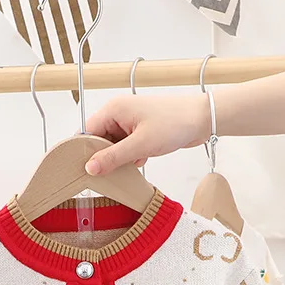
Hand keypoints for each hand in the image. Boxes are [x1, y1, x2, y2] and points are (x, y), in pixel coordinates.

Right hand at [85, 93, 211, 176]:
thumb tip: (90, 168)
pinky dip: (130, 157)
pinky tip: (140, 160)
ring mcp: (130, 122)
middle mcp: (118, 113)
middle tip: (106, 175)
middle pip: (98, 140)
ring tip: (130, 165)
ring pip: (113, 146)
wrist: (201, 119)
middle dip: (103, 158)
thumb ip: (113, 158)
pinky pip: (126, 147)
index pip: (86, 132)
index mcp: (113, 110)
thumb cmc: (174, 123)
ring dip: (119, 159)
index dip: (83, 152)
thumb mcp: (140, 145)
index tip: (82, 171)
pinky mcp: (140, 131)